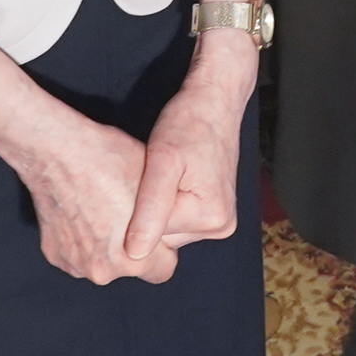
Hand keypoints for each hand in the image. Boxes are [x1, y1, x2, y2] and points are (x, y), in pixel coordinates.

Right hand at [14, 101, 169, 284]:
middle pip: (131, 267)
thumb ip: (167, 218)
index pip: (164, 269)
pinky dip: (80, 239)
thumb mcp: (156, 185)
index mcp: (133, 259)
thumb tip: (176, 227)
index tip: (157, 226)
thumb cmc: (108, 161)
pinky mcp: (53, 253)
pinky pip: (77, 253)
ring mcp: (74, 264)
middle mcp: (101, 271)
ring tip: (103, 207)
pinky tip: (81, 209)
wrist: (56, 149)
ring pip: (102, 261)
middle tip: (127, 212)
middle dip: (133, 246)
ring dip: (105, 245)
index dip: (164, 246)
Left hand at [125, 35, 253, 257]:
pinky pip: (175, 217)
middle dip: (145, 207)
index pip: (153, 235)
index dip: (135, 206)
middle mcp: (220, 226)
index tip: (137, 175)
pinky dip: (162, 200)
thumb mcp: (163, 160)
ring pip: (166, 227)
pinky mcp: (211, 212)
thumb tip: (135, 255)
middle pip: (162, 235)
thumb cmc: (188, 121)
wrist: (214, 100)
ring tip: (155, 172)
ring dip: (152, 204)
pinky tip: (162, 178)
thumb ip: (150, 209)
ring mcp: (218, 221)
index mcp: (212, 218)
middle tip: (145, 172)